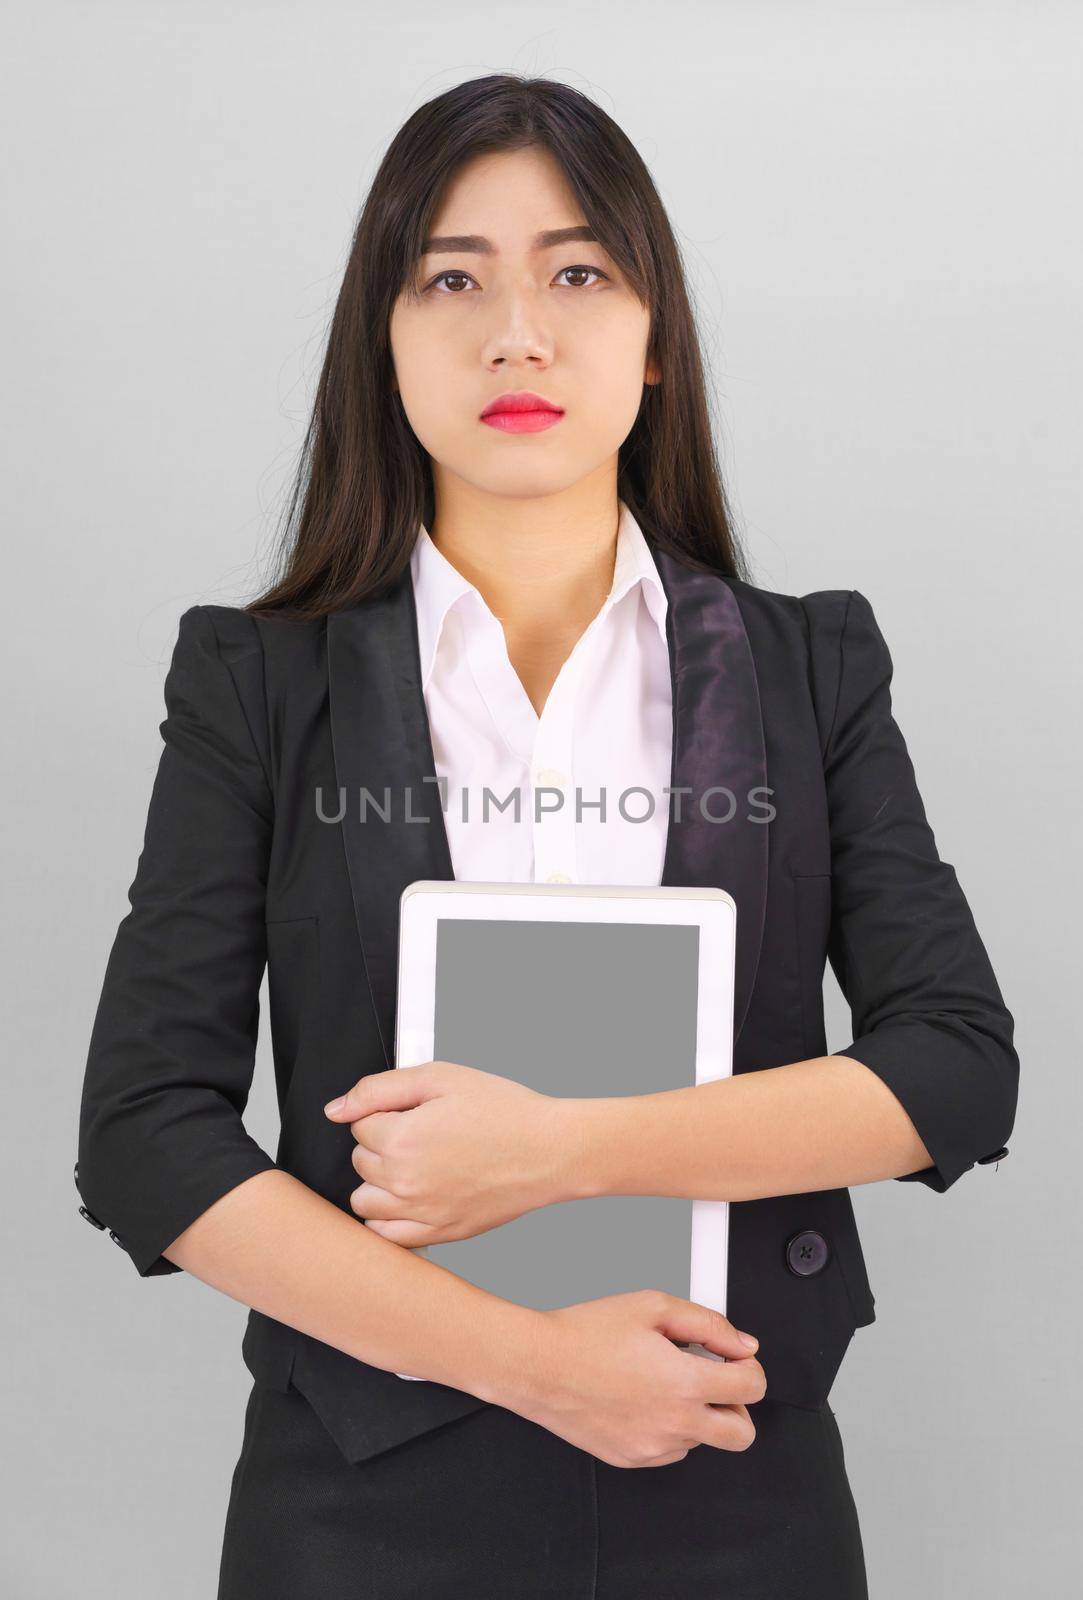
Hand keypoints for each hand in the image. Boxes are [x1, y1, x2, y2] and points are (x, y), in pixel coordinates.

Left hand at [323, 1061, 568, 1246]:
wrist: (551, 1150)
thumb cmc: (504, 1111)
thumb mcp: (441, 1078)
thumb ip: (380, 1088)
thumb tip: (336, 1109)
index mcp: (401, 1140)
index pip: (359, 1125)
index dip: (385, 1112)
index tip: (413, 1111)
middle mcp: (404, 1183)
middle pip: (359, 1162)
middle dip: (381, 1143)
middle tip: (421, 1132)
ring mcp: (421, 1214)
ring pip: (365, 1202)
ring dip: (379, 1182)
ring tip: (413, 1165)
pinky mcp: (440, 1234)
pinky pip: (388, 1237)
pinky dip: (390, 1219)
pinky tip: (411, 1198)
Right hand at [509, 1290, 765, 1467]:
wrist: (538, 1364)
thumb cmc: (587, 1333)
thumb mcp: (653, 1306)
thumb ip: (708, 1324)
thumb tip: (742, 1344)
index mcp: (685, 1382)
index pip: (753, 1388)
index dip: (749, 1367)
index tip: (736, 1360)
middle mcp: (674, 1422)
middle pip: (743, 1434)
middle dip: (737, 1405)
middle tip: (714, 1381)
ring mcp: (654, 1447)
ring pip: (703, 1441)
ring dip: (698, 1414)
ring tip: (665, 1382)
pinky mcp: (633, 1459)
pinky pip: (671, 1451)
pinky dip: (669, 1429)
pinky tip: (644, 1399)